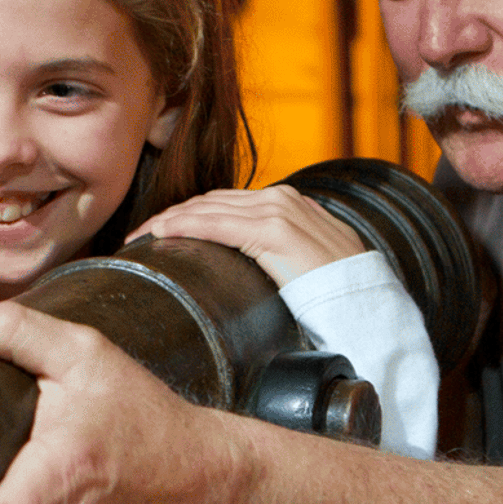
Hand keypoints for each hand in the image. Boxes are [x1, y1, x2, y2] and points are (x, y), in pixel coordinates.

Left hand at [129, 185, 367, 286]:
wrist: (366, 305)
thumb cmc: (335, 294)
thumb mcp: (302, 264)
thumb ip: (276, 253)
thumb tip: (246, 263)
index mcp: (287, 203)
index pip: (225, 202)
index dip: (188, 214)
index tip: (158, 232)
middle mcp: (281, 199)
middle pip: (210, 200)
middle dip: (170, 215)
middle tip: (137, 235)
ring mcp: (278, 211)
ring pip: (207, 208)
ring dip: (168, 220)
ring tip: (140, 237)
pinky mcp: (274, 231)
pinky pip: (216, 223)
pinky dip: (184, 226)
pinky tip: (161, 235)